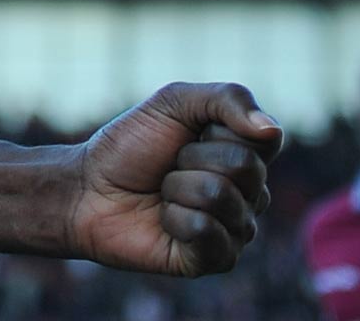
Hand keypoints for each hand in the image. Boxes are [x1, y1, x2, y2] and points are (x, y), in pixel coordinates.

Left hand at [64, 82, 282, 276]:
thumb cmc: (130, 146)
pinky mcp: (217, 259)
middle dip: (191, 157)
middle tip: (169, 165)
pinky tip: (164, 220)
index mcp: (246, 155)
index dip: (219, 128)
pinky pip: (208, 232)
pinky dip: (175, 218)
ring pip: (222, 196)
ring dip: (177, 187)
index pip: (266, 137)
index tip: (190, 131)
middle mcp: (250, 194)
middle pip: (245, 166)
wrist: (88, 188)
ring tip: (163, 193)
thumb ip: (227, 99)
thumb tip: (271, 129)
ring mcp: (236, 228)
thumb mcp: (172, 103)